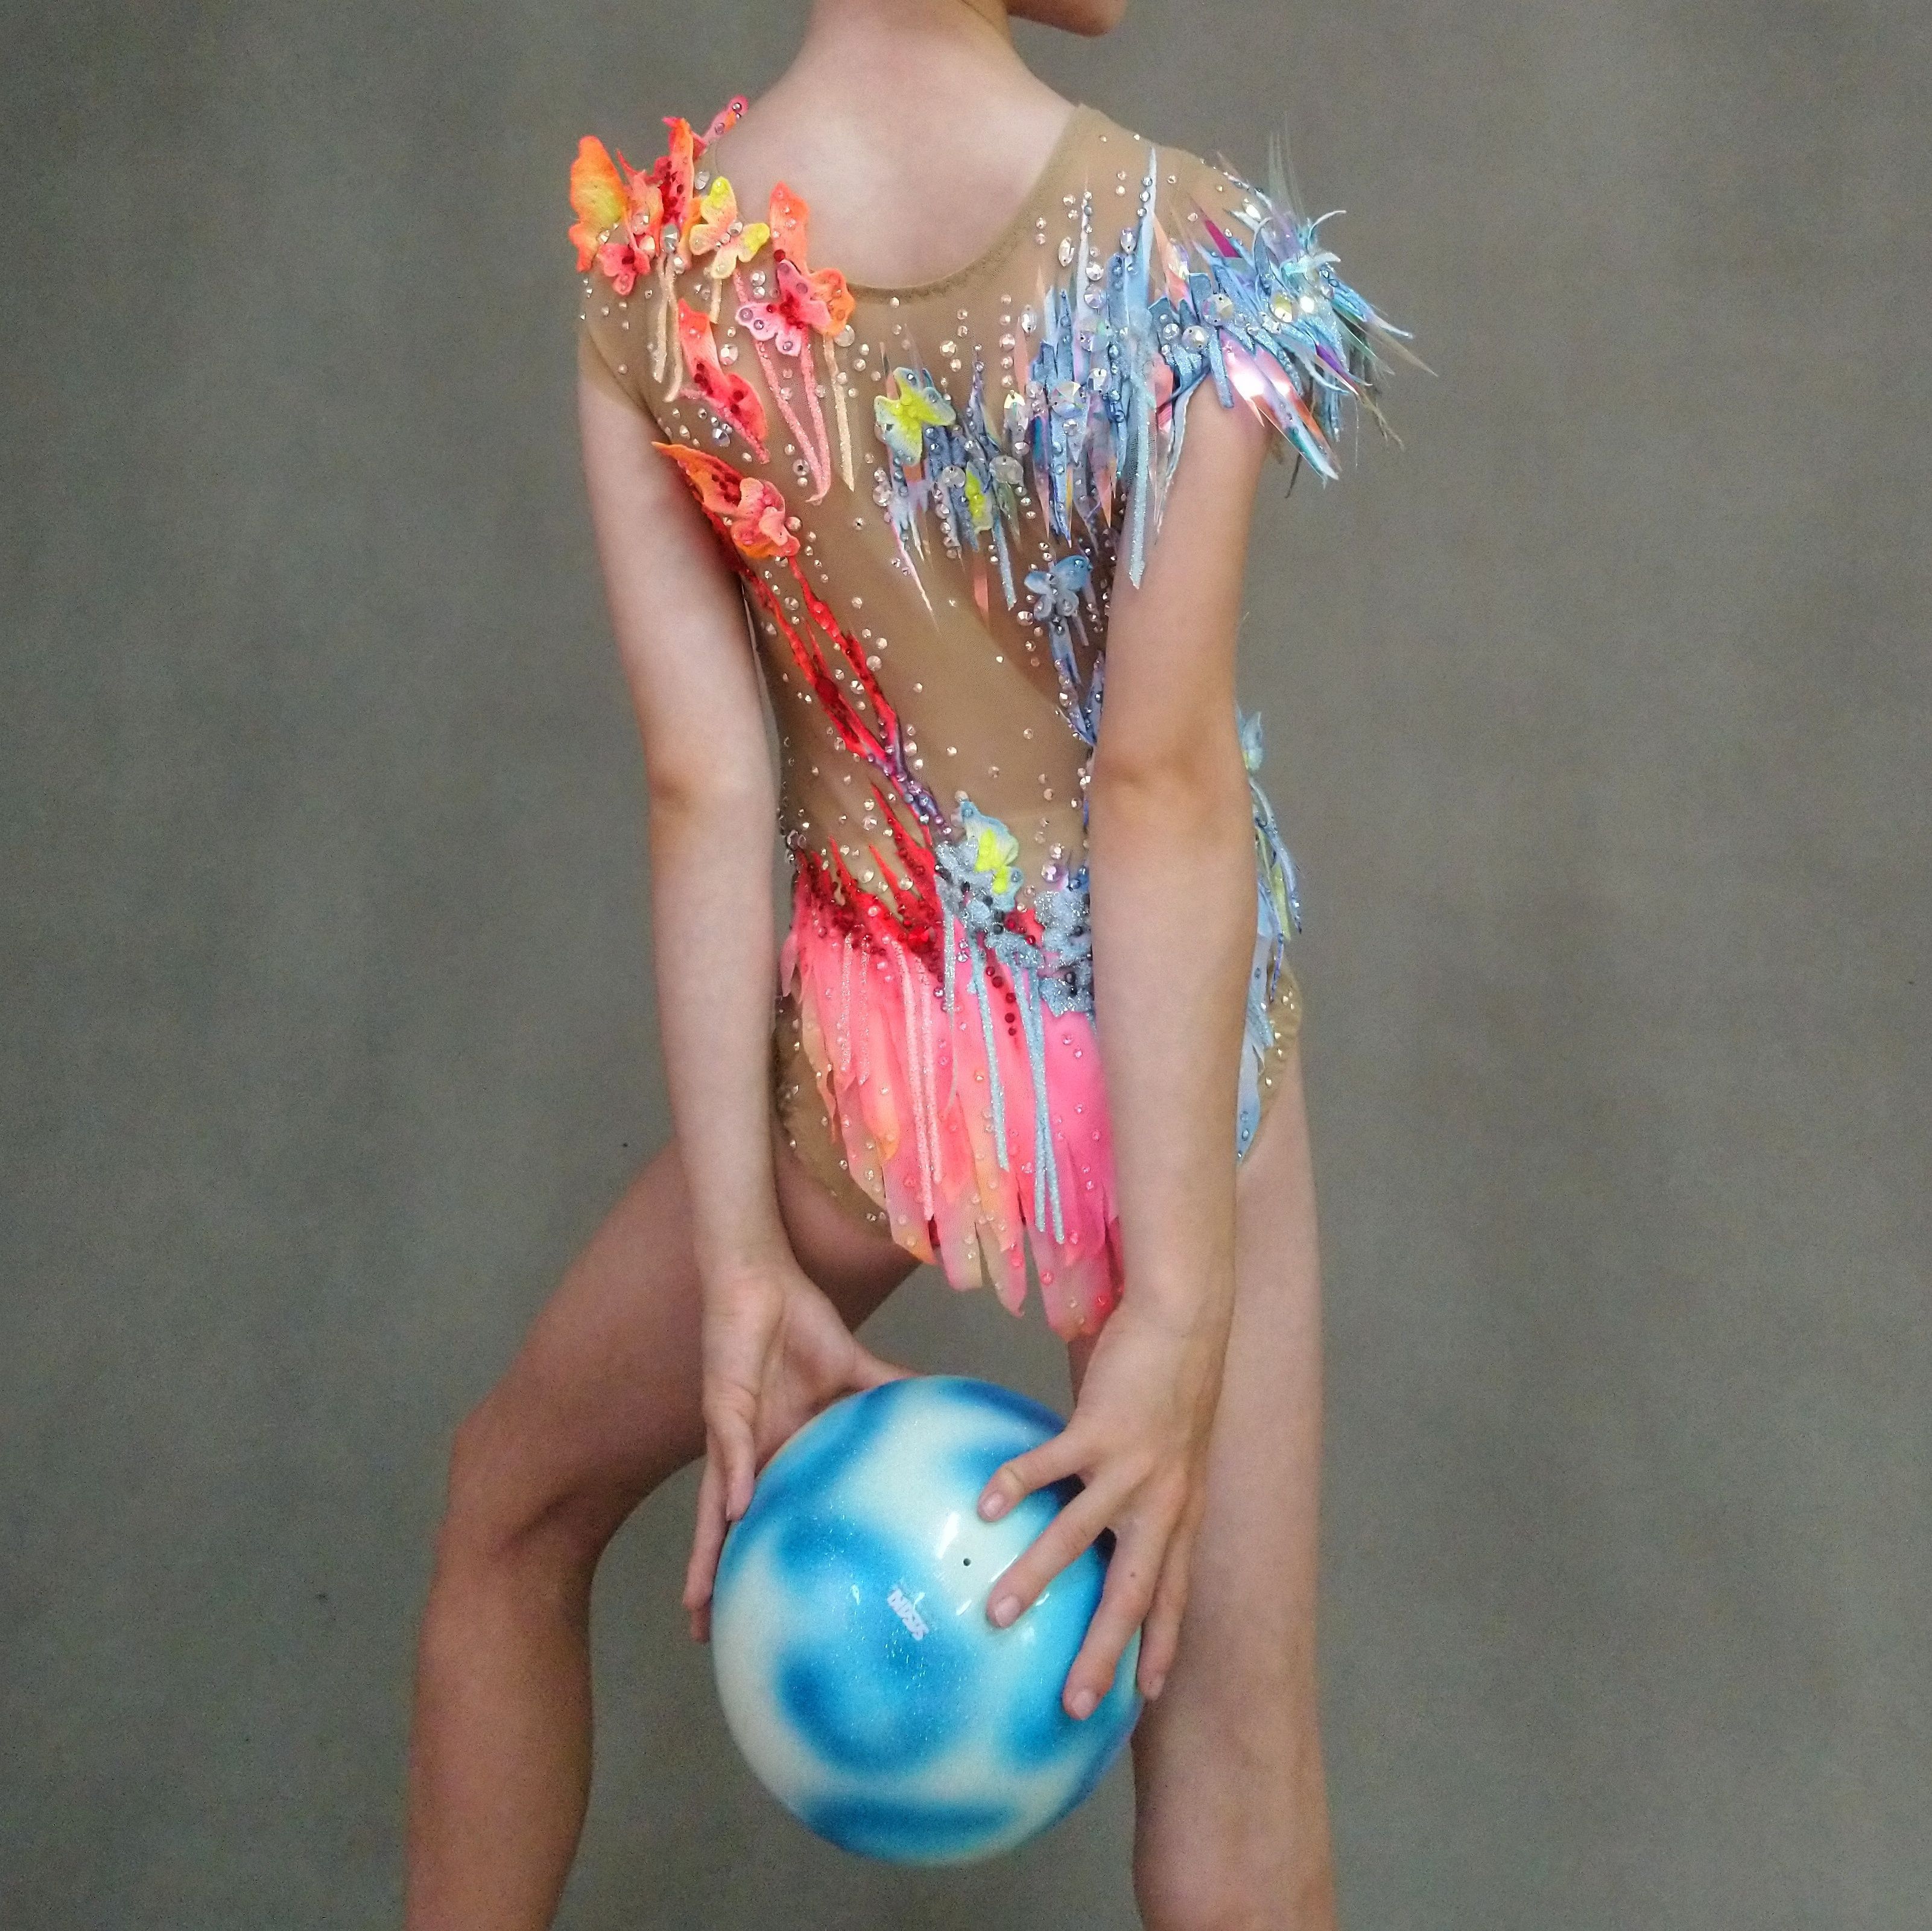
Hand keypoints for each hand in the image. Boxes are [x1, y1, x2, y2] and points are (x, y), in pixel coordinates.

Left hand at [682, 1258, 903, 1639]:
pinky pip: (732, 1451)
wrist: (763, 1279)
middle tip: (709, 1636)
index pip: (768, 1513)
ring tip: (702, 1605)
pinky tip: (741, 1515)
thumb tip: (943, 1401)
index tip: (759, 1609)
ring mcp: (734, 1435)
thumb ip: (889, 1391)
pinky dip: (736, 1483)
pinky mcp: (726, 1407)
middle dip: (717, 1580)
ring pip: (715, 1509)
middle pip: (728, 1528)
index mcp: (779, 1447)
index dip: (759, 1559)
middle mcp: (749, 1452)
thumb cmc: (798, 1322)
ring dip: (709, 1553)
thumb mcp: (853, 1369)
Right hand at [975, 1287, 1232, 1715]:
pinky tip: (984, 1505)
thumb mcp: (1175, 1448)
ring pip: (1080, 1535)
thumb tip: (1103, 1507)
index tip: (1145, 1698)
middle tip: (1073, 1703)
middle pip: (1133, 1590)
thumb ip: (1145, 1485)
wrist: (1188, 1318)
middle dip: (1105, 1651)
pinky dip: (1017, 1484)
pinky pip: (1051, 1465)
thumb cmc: (1173, 1378)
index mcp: (1181, 1509)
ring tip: (994, 1612)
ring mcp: (1133, 1466)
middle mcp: (1162, 1500)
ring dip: (1036, 1578)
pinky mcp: (1103, 1428)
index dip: (1162, 1645)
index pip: (1174, 1593)